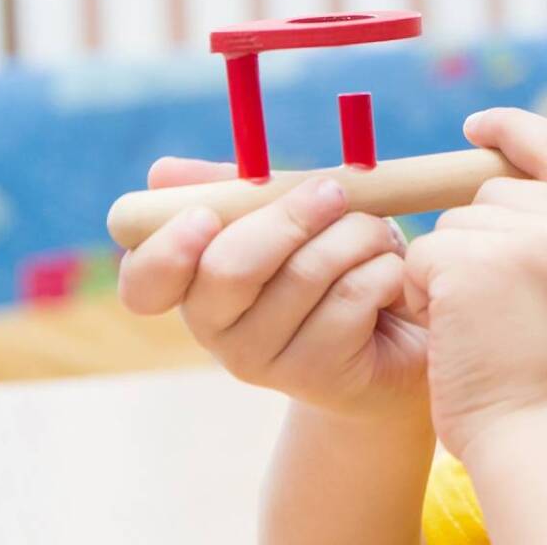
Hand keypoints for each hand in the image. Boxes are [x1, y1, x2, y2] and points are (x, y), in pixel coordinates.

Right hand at [116, 157, 428, 421]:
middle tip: (334, 191)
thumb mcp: (287, 218)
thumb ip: (235, 191)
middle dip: (291, 216)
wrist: (402, 337)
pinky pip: (353, 295)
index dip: (166, 251)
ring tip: (379, 237)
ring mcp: (262, 360)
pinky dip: (384, 268)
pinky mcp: (317, 375)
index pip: (144, 282)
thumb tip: (162, 171)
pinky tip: (391, 279)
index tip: (205, 217)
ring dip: (358, 234)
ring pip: (305, 272)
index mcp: (193, 283)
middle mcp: (214, 330)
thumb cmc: (335, 262)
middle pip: (231, 267)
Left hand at [403, 108, 546, 462]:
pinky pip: (425, 254)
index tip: (478, 126)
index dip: (517, 133)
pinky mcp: (472, 261)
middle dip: (480, 241)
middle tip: (501, 312)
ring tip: (486, 330)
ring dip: (452, 272)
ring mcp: (531, 238)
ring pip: (457, 224)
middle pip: (498, 192)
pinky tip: (458, 335)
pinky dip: (425, 294)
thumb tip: (510, 181)